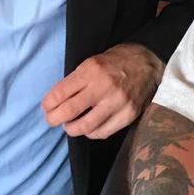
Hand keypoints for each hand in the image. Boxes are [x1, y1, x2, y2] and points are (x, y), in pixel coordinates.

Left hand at [41, 43, 163, 139]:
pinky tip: (89, 127)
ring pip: (86, 126)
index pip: (61, 92)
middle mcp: (104, 86)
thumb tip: (55, 102)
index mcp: (92, 70)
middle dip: (54, 119)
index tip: (45, 107)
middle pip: (70, 111)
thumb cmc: (116, 62)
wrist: (148, 63)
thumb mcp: (92, 62)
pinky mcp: (128, 114)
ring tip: (70, 126)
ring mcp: (118, 102)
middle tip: (51, 120)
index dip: (48, 104)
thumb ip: (76, 81)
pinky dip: (91, 133)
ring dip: (72, 129)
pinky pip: (103, 132)